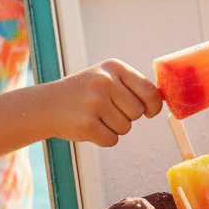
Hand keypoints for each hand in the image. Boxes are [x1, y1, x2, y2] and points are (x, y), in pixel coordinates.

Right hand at [47, 60, 162, 146]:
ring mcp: (95, 102)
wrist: (47, 105)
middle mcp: (105, 82)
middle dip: (128, 116)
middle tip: (108, 110)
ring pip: (126, 128)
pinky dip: (103, 138)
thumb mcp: (107, 77)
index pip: (150, 91)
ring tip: (96, 116)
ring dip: (114, 127)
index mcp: (114, 68)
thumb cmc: (84, 92)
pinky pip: (112, 139)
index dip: (154, 106)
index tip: (150, 111)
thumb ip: (133, 86)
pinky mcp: (86, 124)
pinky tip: (90, 126)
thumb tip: (161, 101)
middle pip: (138, 112)